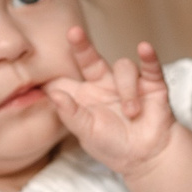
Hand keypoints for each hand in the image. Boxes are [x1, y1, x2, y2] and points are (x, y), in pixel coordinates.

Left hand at [46, 28, 175, 179]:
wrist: (148, 157)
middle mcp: (104, 85)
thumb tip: (54, 94)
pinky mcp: (151, 85)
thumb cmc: (114, 146)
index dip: (55, 73)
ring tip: (132, 113)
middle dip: (81, 45)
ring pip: (123, 67)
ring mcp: (127, 83)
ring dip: (127, 90)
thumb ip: (71, 114)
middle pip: (90, 58)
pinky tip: (144, 49)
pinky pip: (150, 65)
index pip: (67, 79)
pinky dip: (148, 57)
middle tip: (73, 33)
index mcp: (84, 96)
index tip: (40, 68)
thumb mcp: (87, 133)